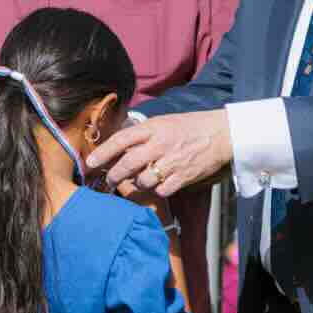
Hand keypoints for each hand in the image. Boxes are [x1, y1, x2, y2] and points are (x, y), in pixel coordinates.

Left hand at [91, 112, 233, 198]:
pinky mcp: (183, 176)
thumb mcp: (164, 122)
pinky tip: (158, 186)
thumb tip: (119, 144)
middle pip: (127, 165)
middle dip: (113, 176)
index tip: (90, 164)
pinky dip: (156, 191)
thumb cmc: (190, 127)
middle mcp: (160, 144)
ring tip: (137, 182)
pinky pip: (161, 190)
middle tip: (107, 181)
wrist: (221, 134)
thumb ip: (143, 133)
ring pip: (142, 180)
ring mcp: (172, 161)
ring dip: (136, 184)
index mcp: (153, 128)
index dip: (103, 153)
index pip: (121, 140)